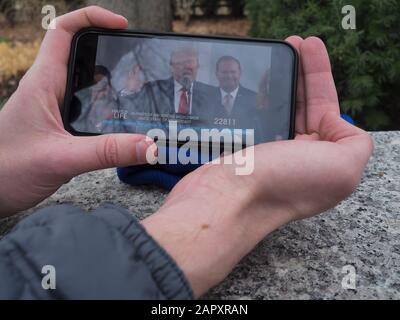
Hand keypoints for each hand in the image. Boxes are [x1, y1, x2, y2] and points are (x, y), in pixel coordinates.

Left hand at [0, 6, 156, 216]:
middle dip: (110, 51)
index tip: (122, 26)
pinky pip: (85, 104)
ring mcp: (53, 107)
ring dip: (110, 80)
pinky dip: (104, 104)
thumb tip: (148, 145)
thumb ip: (106, 152)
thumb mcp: (61, 159)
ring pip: (84, 80)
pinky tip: (119, 119)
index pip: (63, 31)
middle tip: (136, 63)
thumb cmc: (7, 170)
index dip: (93, 18)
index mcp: (43, 83)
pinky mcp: (58, 124)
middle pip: (80, 51)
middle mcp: (48, 89)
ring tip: (135, 89)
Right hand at [142, 36, 373, 296]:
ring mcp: (269, 154)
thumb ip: (354, 142)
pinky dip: (255, 99)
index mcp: (326, 161)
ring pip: (278, 110)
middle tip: (291, 43)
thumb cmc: (281, 184)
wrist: (226, 201)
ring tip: (271, 57)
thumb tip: (331, 125)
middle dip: (300, 72)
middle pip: (304, 105)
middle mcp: (299, 158)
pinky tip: (249, 84)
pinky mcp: (242, 151)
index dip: (320, 75)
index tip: (309, 46)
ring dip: (278, 82)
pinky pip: (254, 119)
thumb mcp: (341, 167)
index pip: (329, 109)